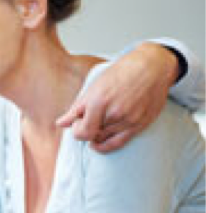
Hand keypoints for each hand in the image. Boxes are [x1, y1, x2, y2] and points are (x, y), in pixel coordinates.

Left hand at [57, 44, 179, 153]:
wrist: (152, 66)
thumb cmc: (122, 73)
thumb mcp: (95, 86)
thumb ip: (76, 108)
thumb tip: (60, 124)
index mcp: (100, 101)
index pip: (81, 132)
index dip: (76, 130)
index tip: (78, 123)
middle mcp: (114, 113)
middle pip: (92, 135)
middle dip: (87, 129)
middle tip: (90, 119)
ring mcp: (128, 120)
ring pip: (104, 139)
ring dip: (98, 134)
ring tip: (100, 120)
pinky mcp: (139, 125)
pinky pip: (118, 143)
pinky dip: (106, 145)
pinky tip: (99, 142)